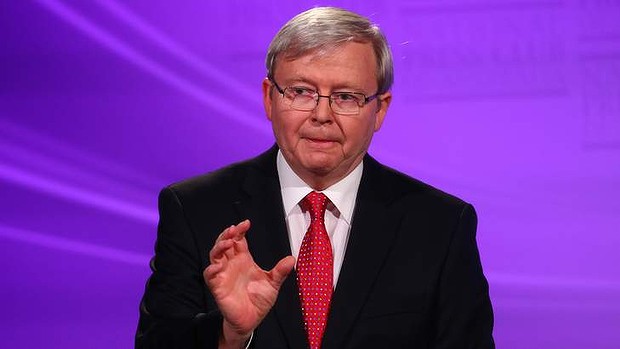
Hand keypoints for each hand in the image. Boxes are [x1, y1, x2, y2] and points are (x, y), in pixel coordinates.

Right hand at [204, 220, 294, 347]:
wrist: (252, 320)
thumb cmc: (259, 300)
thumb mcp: (273, 284)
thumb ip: (280, 272)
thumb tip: (292, 259)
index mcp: (243, 260)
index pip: (239, 240)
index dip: (240, 231)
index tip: (246, 224)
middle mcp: (232, 264)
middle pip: (224, 243)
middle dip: (227, 235)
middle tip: (234, 229)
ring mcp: (223, 274)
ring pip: (215, 255)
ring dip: (219, 247)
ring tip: (227, 243)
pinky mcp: (217, 287)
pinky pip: (209, 275)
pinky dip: (211, 269)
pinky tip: (217, 265)